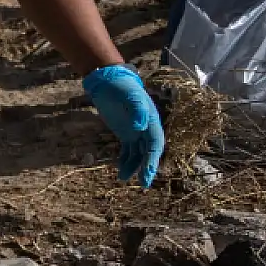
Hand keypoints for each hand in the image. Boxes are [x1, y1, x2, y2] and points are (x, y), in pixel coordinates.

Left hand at [83, 65, 165, 187]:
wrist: (110, 82)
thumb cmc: (122, 87)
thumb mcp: (130, 96)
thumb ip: (137, 110)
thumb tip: (140, 127)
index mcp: (152, 120)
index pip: (155, 143)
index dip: (153, 158)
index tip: (150, 171)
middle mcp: (146, 128)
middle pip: (149, 151)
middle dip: (147, 167)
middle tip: (144, 183)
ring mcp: (136, 132)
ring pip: (138, 154)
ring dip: (134, 167)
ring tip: (124, 179)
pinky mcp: (126, 133)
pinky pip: (128, 150)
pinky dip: (125, 161)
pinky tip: (121, 171)